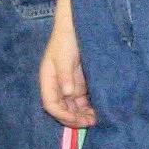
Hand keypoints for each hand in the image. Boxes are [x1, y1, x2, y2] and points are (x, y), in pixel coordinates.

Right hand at [40, 11, 95, 126]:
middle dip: (75, 118)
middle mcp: (58, 85)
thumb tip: (68, 93)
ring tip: (98, 118)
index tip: (77, 120)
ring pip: (74, 106)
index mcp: (48, 80)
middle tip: (91, 122)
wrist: (77, 25)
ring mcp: (69, 84)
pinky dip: (89, 105)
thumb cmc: (66, 39)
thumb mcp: (64, 56)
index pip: (50, 105)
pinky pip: (83, 98)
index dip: (62, 115)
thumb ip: (65, 75)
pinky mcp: (80, 81)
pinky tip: (100, 108)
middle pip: (63, 109)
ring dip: (83, 114)